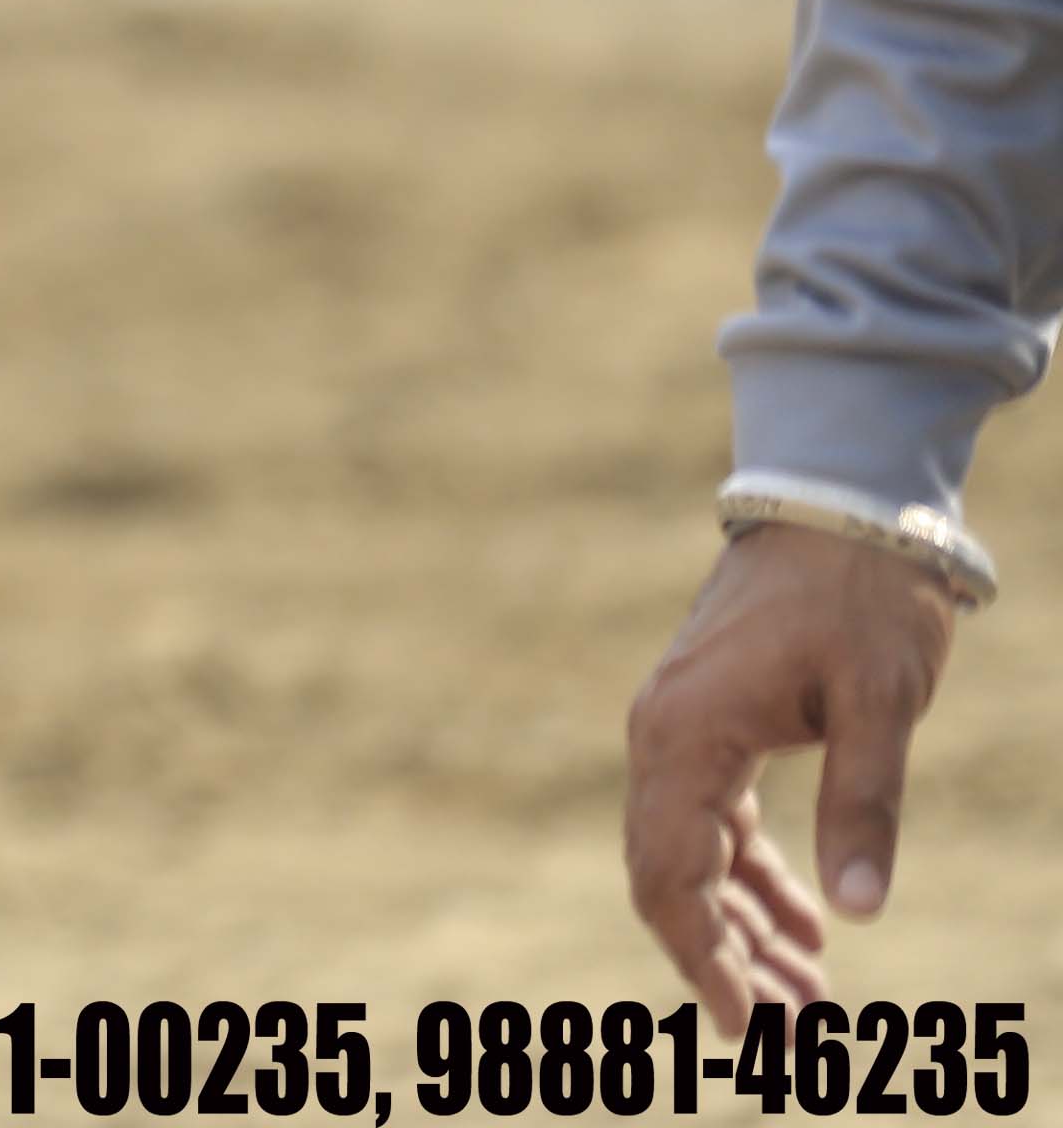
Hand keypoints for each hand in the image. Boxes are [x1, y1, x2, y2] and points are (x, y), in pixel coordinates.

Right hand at [623, 524, 957, 1022]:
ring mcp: (680, 729)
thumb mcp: (879, 704)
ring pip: (690, 855)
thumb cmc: (861, 598)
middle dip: (726, 962)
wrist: (837, 504)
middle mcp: (662, 738)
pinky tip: (808, 921)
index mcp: (685, 739)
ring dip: (743, 928)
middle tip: (795, 1039)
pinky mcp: (710, 722)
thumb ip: (864, 806)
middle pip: (670, 878)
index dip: (708, 963)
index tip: (756, 1033)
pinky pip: (712, 821)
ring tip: (812, 998)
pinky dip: (752, 879)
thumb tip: (856, 915)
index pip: (673, 878)